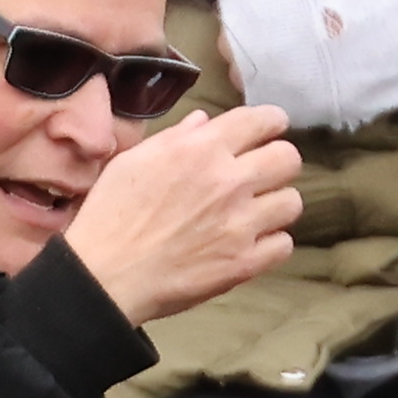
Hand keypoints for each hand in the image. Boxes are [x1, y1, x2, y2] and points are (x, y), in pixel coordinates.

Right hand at [57, 105, 303, 324]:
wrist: (105, 276)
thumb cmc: (111, 216)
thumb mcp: (134, 161)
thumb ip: (176, 138)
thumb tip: (204, 122)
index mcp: (201, 150)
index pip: (262, 120)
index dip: (272, 122)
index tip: (270, 129)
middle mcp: (229, 182)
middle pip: (289, 158)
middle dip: (278, 161)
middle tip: (262, 173)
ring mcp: (241, 224)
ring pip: (292, 202)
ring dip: (276, 204)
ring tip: (255, 211)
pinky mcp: (245, 263)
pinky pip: (284, 244)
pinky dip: (271, 243)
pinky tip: (250, 242)